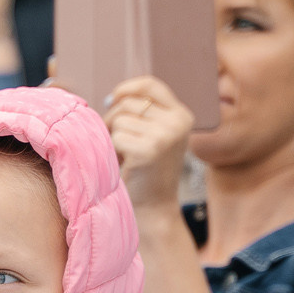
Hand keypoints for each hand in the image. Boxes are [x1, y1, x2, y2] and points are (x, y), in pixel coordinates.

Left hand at [105, 77, 195, 213]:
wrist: (155, 208)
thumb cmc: (147, 171)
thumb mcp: (154, 135)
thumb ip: (143, 114)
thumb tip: (112, 98)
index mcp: (182, 115)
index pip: (150, 84)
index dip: (127, 88)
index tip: (112, 99)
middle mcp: (178, 122)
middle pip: (129, 103)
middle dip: (114, 120)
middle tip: (119, 143)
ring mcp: (166, 135)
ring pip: (119, 119)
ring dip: (113, 137)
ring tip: (125, 156)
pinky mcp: (150, 149)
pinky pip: (116, 136)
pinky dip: (114, 150)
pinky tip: (125, 164)